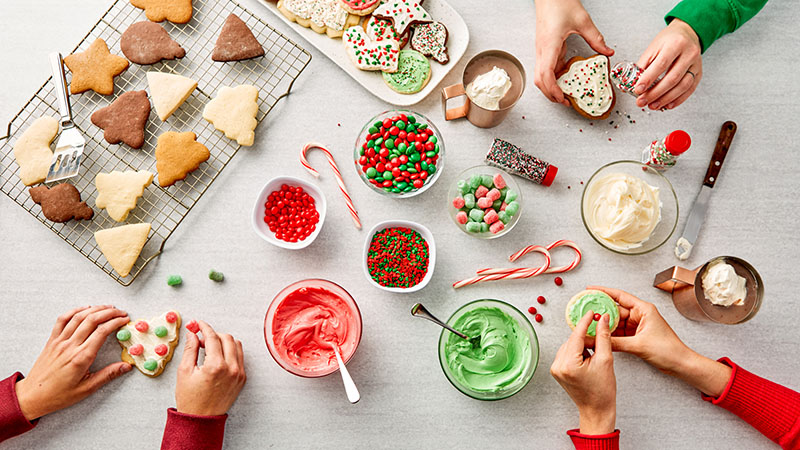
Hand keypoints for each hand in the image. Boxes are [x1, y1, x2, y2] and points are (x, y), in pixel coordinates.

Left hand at [14, 305, 132, 420]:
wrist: (33, 396)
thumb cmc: (58, 395)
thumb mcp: (87, 388)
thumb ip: (108, 375)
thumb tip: (126, 366)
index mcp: (81, 357)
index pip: (102, 331)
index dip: (116, 322)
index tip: (125, 320)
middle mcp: (70, 346)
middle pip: (92, 320)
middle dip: (109, 312)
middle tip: (120, 312)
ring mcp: (59, 342)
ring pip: (79, 317)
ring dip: (95, 309)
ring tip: (107, 308)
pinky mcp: (52, 341)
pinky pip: (62, 320)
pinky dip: (74, 311)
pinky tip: (84, 309)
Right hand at [175, 321, 245, 415]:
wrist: (201, 419)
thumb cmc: (190, 399)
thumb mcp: (184, 372)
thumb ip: (190, 349)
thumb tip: (192, 333)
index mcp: (216, 366)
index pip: (213, 338)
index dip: (204, 327)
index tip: (197, 324)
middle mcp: (231, 368)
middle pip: (227, 338)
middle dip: (213, 334)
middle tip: (200, 340)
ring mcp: (239, 373)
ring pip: (236, 345)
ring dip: (223, 342)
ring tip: (209, 349)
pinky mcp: (242, 378)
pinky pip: (239, 357)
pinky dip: (230, 352)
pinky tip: (217, 357)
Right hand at [534, 0, 613, 104]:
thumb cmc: (559, 4)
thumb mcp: (583, 20)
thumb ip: (595, 38)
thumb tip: (607, 52)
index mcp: (549, 45)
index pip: (545, 74)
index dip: (553, 90)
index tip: (562, 98)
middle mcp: (542, 50)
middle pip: (539, 80)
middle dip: (550, 94)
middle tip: (566, 102)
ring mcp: (542, 51)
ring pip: (541, 76)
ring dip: (551, 87)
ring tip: (565, 94)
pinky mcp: (545, 49)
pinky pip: (547, 68)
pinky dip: (554, 77)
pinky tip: (566, 78)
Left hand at [550, 310, 615, 434]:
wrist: (596, 410)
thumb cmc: (603, 390)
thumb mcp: (606, 360)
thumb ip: (603, 337)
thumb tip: (602, 319)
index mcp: (568, 364)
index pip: (576, 335)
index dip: (585, 322)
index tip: (591, 313)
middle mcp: (558, 365)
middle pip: (573, 340)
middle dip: (587, 338)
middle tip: (601, 340)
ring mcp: (555, 369)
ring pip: (570, 346)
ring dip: (582, 345)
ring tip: (596, 355)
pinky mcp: (557, 371)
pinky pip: (567, 353)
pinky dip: (578, 352)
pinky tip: (588, 359)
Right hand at [589, 286, 730, 396]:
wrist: (680, 364)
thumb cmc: (668, 350)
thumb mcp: (638, 345)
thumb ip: (615, 343)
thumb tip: (597, 340)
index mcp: (644, 309)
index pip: (620, 296)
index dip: (603, 291)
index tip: (590, 289)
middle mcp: (640, 315)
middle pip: (615, 310)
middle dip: (601, 312)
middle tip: (586, 312)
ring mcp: (638, 325)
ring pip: (616, 322)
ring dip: (604, 325)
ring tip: (590, 325)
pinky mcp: (637, 336)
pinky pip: (619, 332)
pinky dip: (610, 335)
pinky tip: (600, 336)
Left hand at [634, 19, 701, 109]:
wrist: (687, 33)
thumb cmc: (668, 40)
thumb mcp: (653, 47)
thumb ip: (643, 65)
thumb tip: (630, 83)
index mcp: (675, 44)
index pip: (661, 64)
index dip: (648, 79)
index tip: (638, 90)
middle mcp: (689, 53)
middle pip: (672, 78)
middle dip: (655, 93)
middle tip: (642, 101)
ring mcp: (696, 64)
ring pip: (682, 86)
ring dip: (666, 99)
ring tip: (652, 105)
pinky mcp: (699, 73)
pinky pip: (690, 90)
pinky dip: (678, 100)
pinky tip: (667, 105)